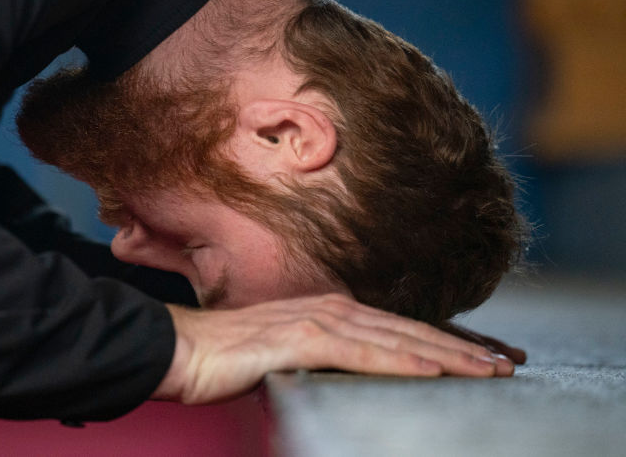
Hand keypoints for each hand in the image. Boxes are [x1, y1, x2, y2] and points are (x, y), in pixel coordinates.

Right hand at [153, 293, 513, 404]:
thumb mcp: (286, 357)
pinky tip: (430, 371)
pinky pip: (358, 352)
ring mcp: (314, 320)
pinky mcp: (297, 339)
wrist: (177, 349)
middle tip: (508, 365)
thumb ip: (323, 359)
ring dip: (445, 356)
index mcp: (329, 310)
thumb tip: (352, 376)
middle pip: (408, 330)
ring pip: (394, 339)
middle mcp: (329, 308)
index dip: (445, 343)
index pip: (399, 329)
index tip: (485, 359)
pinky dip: (398, 360)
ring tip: (488, 371)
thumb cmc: (225, 357)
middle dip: (462, 349)